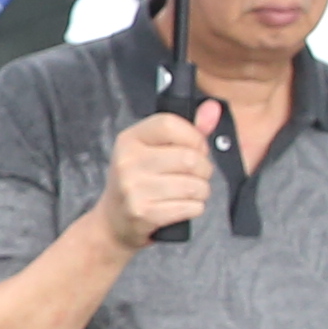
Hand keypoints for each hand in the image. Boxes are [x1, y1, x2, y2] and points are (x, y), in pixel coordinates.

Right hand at [95, 101, 219, 250]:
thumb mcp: (154, 150)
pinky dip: (195, 207)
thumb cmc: (140, 180)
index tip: (197, 148)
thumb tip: (214, 108)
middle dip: (204, 169)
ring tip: (190, 191)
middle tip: (197, 175)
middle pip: (189, 158)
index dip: (194, 137)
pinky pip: (190, 207)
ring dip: (201, 191)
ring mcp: (133, 188)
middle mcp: (128, 161)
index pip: (170, 124)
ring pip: (194, 185)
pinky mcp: (143, 212)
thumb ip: (188, 129)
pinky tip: (184, 206)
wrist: (114, 220)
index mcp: (130, 139)